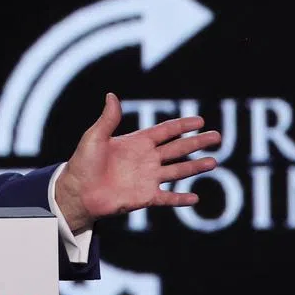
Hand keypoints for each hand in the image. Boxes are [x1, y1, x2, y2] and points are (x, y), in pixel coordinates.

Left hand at [55, 92, 221, 232]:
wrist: (77, 191)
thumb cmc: (82, 162)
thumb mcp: (94, 137)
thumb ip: (107, 119)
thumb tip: (111, 95)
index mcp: (136, 143)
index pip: (165, 131)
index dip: (182, 125)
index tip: (200, 120)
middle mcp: (146, 159)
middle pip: (177, 149)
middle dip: (197, 142)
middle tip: (217, 137)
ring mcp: (147, 178)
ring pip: (178, 171)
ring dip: (195, 167)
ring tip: (214, 162)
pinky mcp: (144, 197)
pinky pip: (167, 198)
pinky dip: (180, 199)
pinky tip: (195, 198)